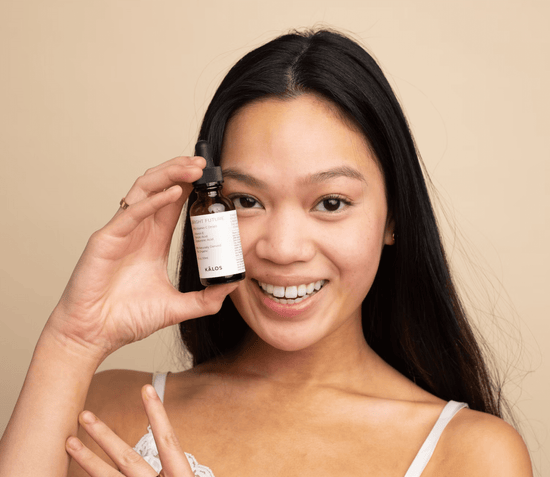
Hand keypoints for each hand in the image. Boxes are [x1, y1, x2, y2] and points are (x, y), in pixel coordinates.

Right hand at [46, 155, 237, 359]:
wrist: (95, 335)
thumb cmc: (126, 319)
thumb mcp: (176, 306)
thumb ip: (205, 299)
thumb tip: (232, 288)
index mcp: (153, 240)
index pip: (172, 201)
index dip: (189, 185)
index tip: (210, 177)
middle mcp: (137, 230)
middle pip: (159, 186)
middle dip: (180, 171)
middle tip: (203, 165)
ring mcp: (121, 231)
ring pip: (144, 190)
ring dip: (168, 175)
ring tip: (192, 169)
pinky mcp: (106, 239)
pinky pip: (132, 213)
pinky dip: (153, 200)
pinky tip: (174, 193)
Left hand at [66, 385, 195, 476]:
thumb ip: (176, 470)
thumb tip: (156, 452)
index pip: (167, 440)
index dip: (156, 413)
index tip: (145, 388)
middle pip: (127, 458)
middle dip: (103, 435)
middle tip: (84, 414)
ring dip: (87, 460)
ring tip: (69, 442)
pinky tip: (76, 472)